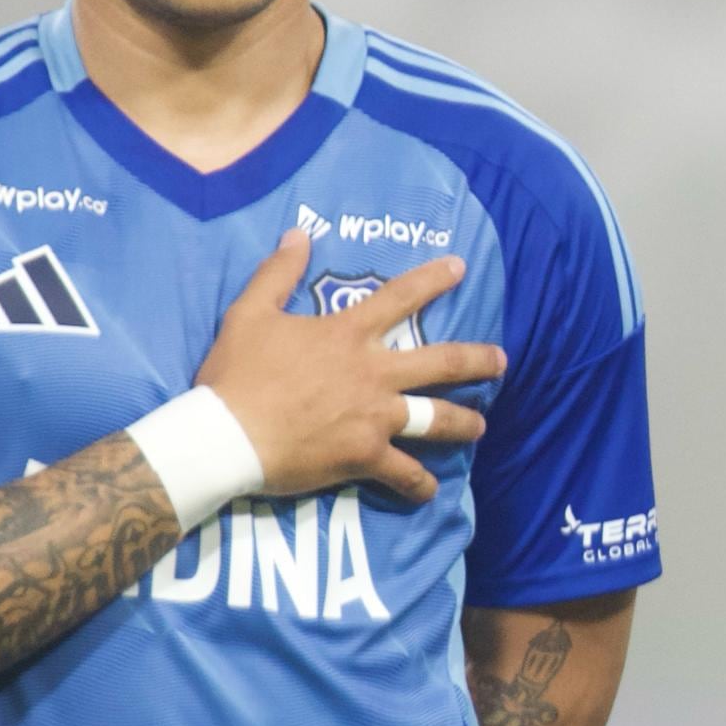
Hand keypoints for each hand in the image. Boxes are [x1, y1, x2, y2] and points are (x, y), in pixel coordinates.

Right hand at [192, 228, 504, 504]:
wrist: (224, 434)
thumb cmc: (235, 375)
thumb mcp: (249, 312)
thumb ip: (278, 272)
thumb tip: (299, 233)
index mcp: (348, 334)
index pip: (401, 297)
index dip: (433, 279)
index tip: (460, 267)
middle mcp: (373, 372)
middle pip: (442, 361)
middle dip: (478, 360)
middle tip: (501, 361)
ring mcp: (375, 415)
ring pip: (437, 418)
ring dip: (464, 423)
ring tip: (480, 426)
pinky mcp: (365, 455)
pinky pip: (405, 473)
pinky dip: (419, 485)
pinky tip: (428, 491)